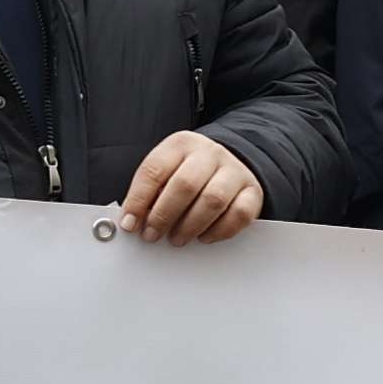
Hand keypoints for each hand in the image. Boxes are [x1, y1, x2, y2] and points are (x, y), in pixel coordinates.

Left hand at [114, 128, 265, 245]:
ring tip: (177, 239)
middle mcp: (209, 153)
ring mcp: (234, 171)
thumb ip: (149, 192)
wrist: (229, 163)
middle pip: (185, 185)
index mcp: (180, 144)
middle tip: (152, 235)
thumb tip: (132, 221)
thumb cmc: (188, 172)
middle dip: (163, 215)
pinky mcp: (252, 191)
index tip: (130, 224)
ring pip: (212, 200)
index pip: (154, 170)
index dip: (138, 200)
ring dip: (190, 226)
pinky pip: (239, 214)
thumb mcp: (166, 171)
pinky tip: (204, 237)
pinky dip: (219, 231)